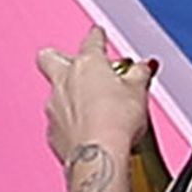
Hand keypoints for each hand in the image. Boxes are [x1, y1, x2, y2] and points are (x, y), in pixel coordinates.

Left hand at [37, 24, 157, 164]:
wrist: (100, 158)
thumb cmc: (117, 123)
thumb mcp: (139, 92)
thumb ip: (139, 75)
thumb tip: (142, 68)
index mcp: (87, 64)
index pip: (91, 41)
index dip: (96, 36)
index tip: (97, 33)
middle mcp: (64, 82)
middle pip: (49, 58)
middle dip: (59, 57)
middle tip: (72, 64)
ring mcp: (54, 108)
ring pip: (54, 94)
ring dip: (69, 97)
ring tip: (92, 109)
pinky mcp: (52, 134)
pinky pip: (58, 124)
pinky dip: (70, 126)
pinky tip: (86, 133)